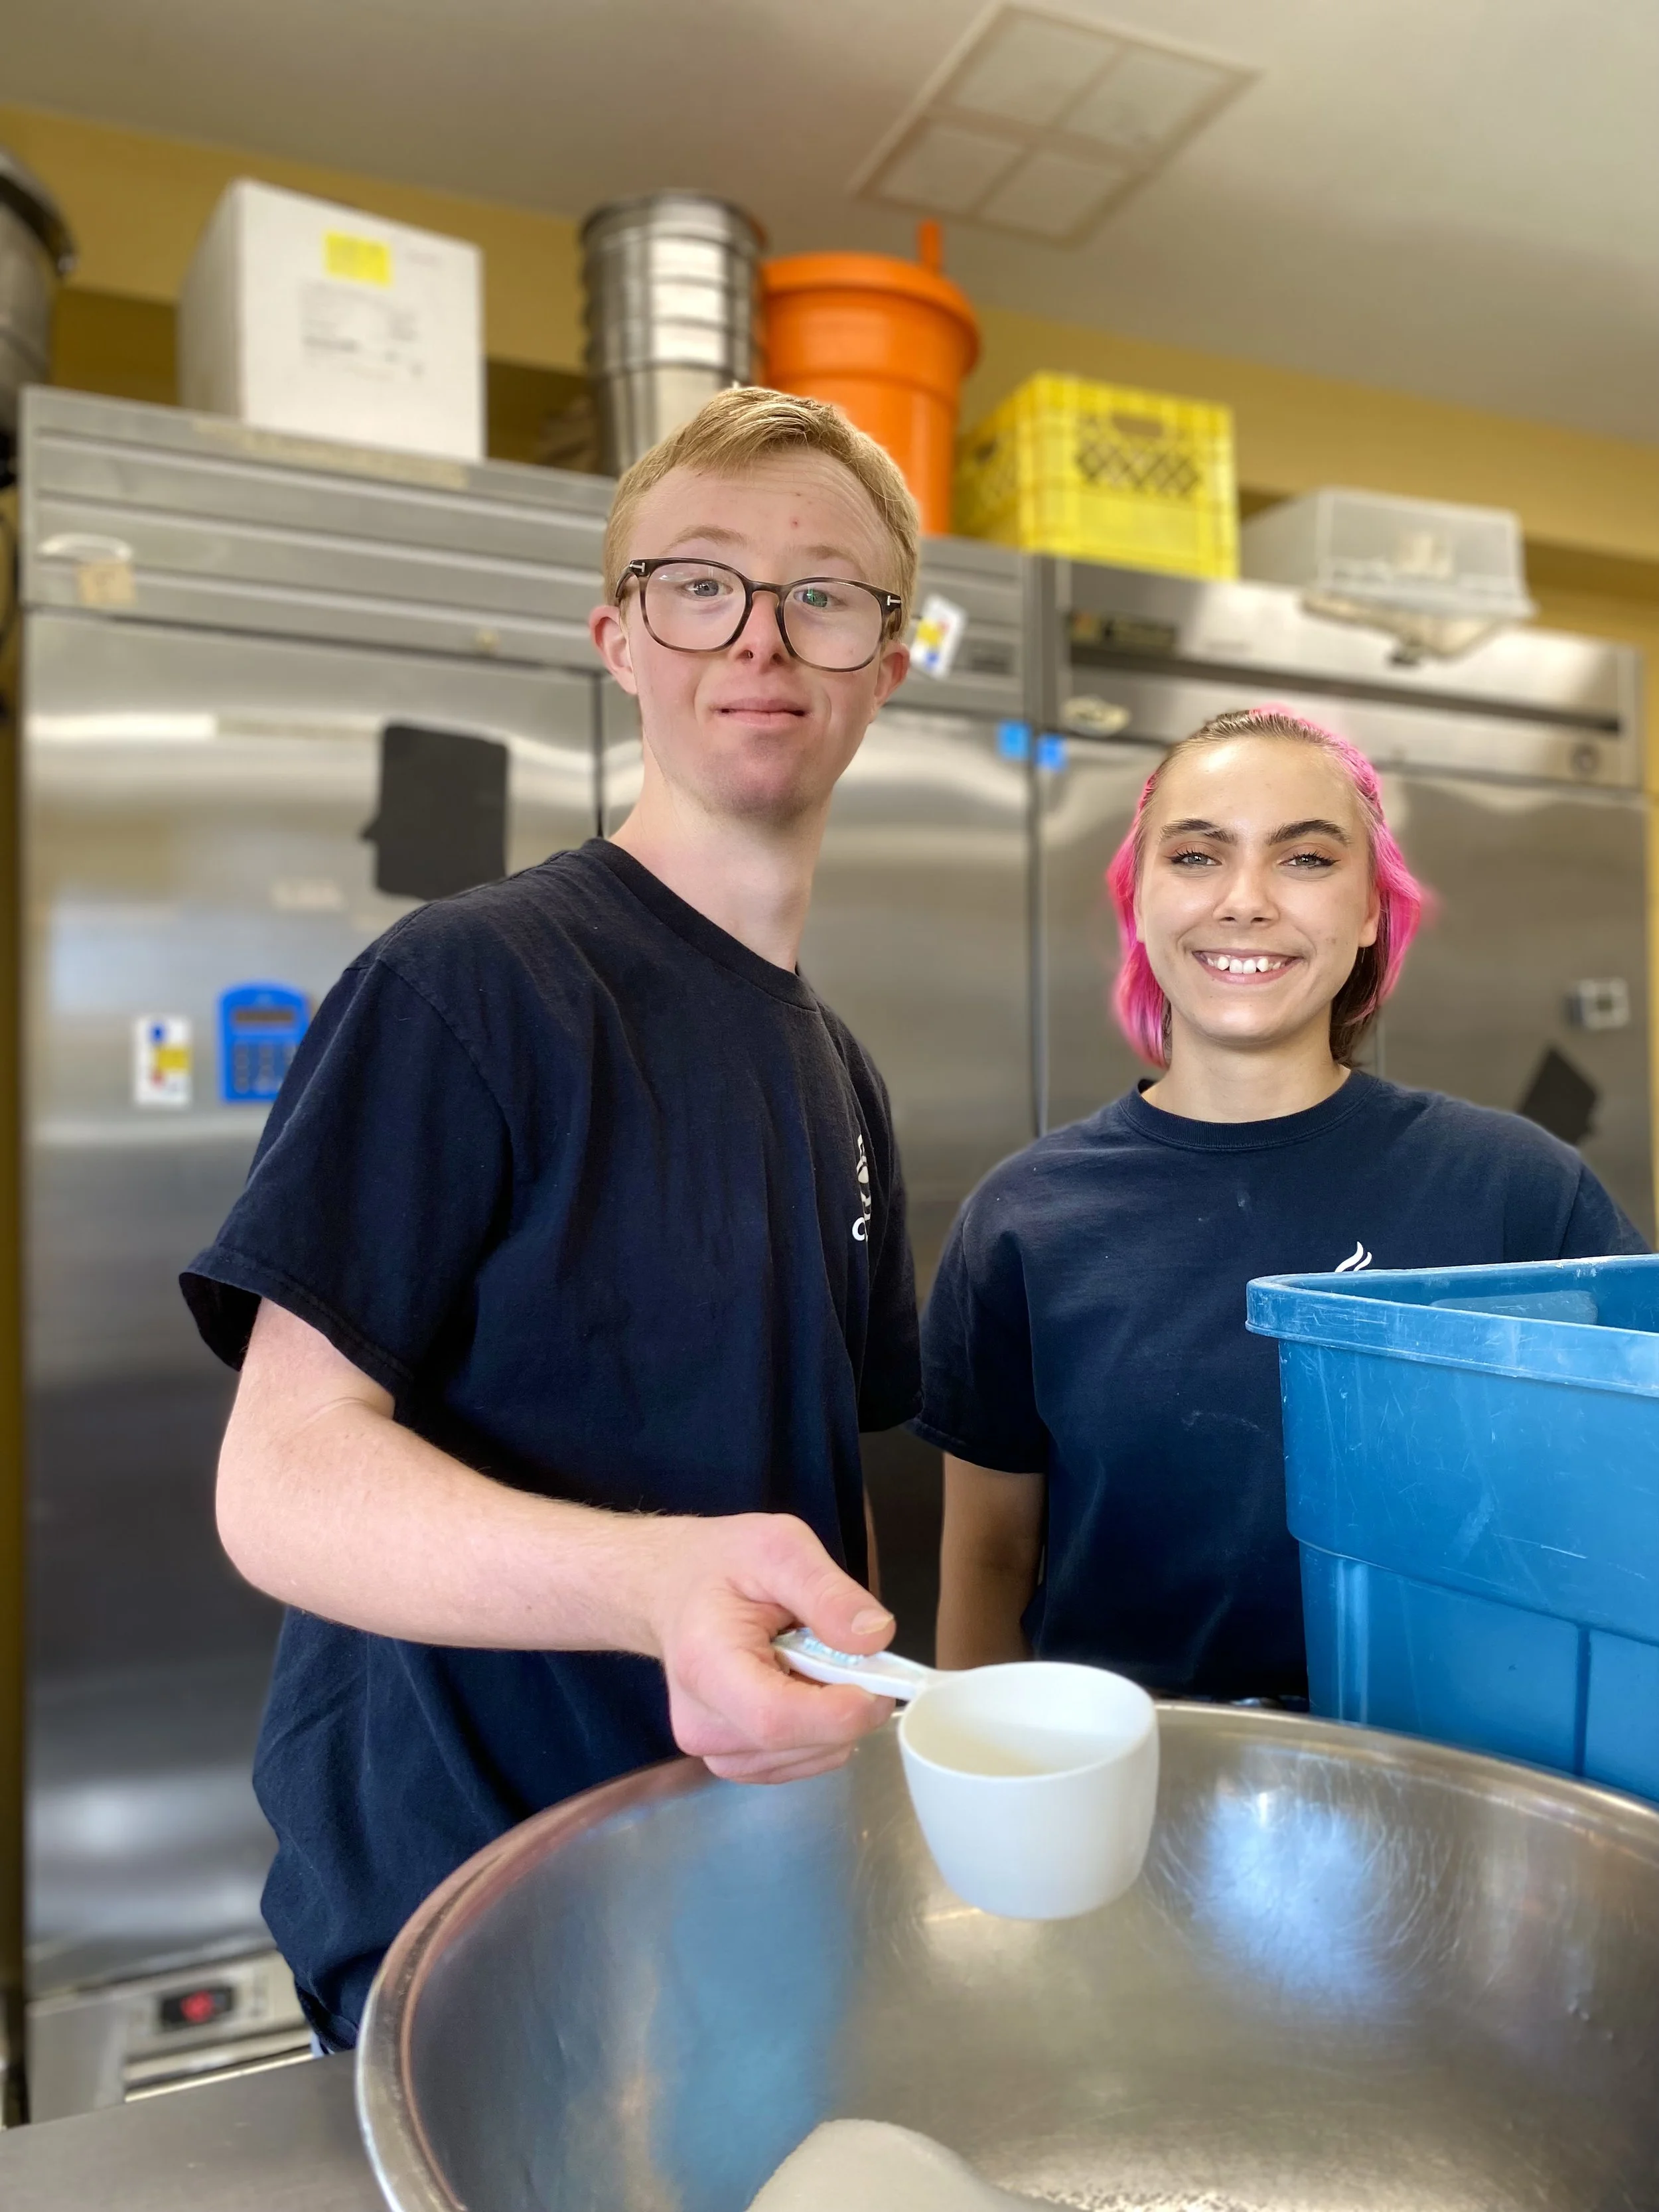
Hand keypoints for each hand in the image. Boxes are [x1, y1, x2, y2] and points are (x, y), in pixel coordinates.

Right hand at [639, 1513, 895, 1783]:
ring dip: (835, 1715)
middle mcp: (702, 1725)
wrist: (675, 1590)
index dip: (839, 1712)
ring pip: (812, 1757)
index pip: (775, 1718)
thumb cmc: (723, 1564)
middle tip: (848, 1652)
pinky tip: (802, 1686)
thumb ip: (826, 1591)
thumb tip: (877, 1637)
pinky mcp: (734, 1763)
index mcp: (705, 1664)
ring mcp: (716, 1752)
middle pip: (800, 1742)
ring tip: (810, 1661)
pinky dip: (822, 1730)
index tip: (881, 1682)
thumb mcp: (780, 1547)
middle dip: (847, 1703)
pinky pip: (804, 1762)